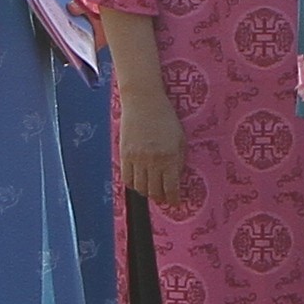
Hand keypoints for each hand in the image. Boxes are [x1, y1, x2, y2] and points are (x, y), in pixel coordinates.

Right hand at [113, 73, 184, 207]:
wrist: (143, 101)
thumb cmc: (165, 117)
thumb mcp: (180, 138)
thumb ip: (178, 160)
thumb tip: (176, 179)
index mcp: (169, 157)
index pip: (171, 188)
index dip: (173, 199)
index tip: (175, 202)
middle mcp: (152, 161)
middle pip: (154, 191)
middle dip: (160, 197)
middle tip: (164, 197)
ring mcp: (136, 158)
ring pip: (140, 187)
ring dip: (147, 192)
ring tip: (152, 189)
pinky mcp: (124, 154)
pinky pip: (127, 178)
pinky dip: (133, 184)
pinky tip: (139, 180)